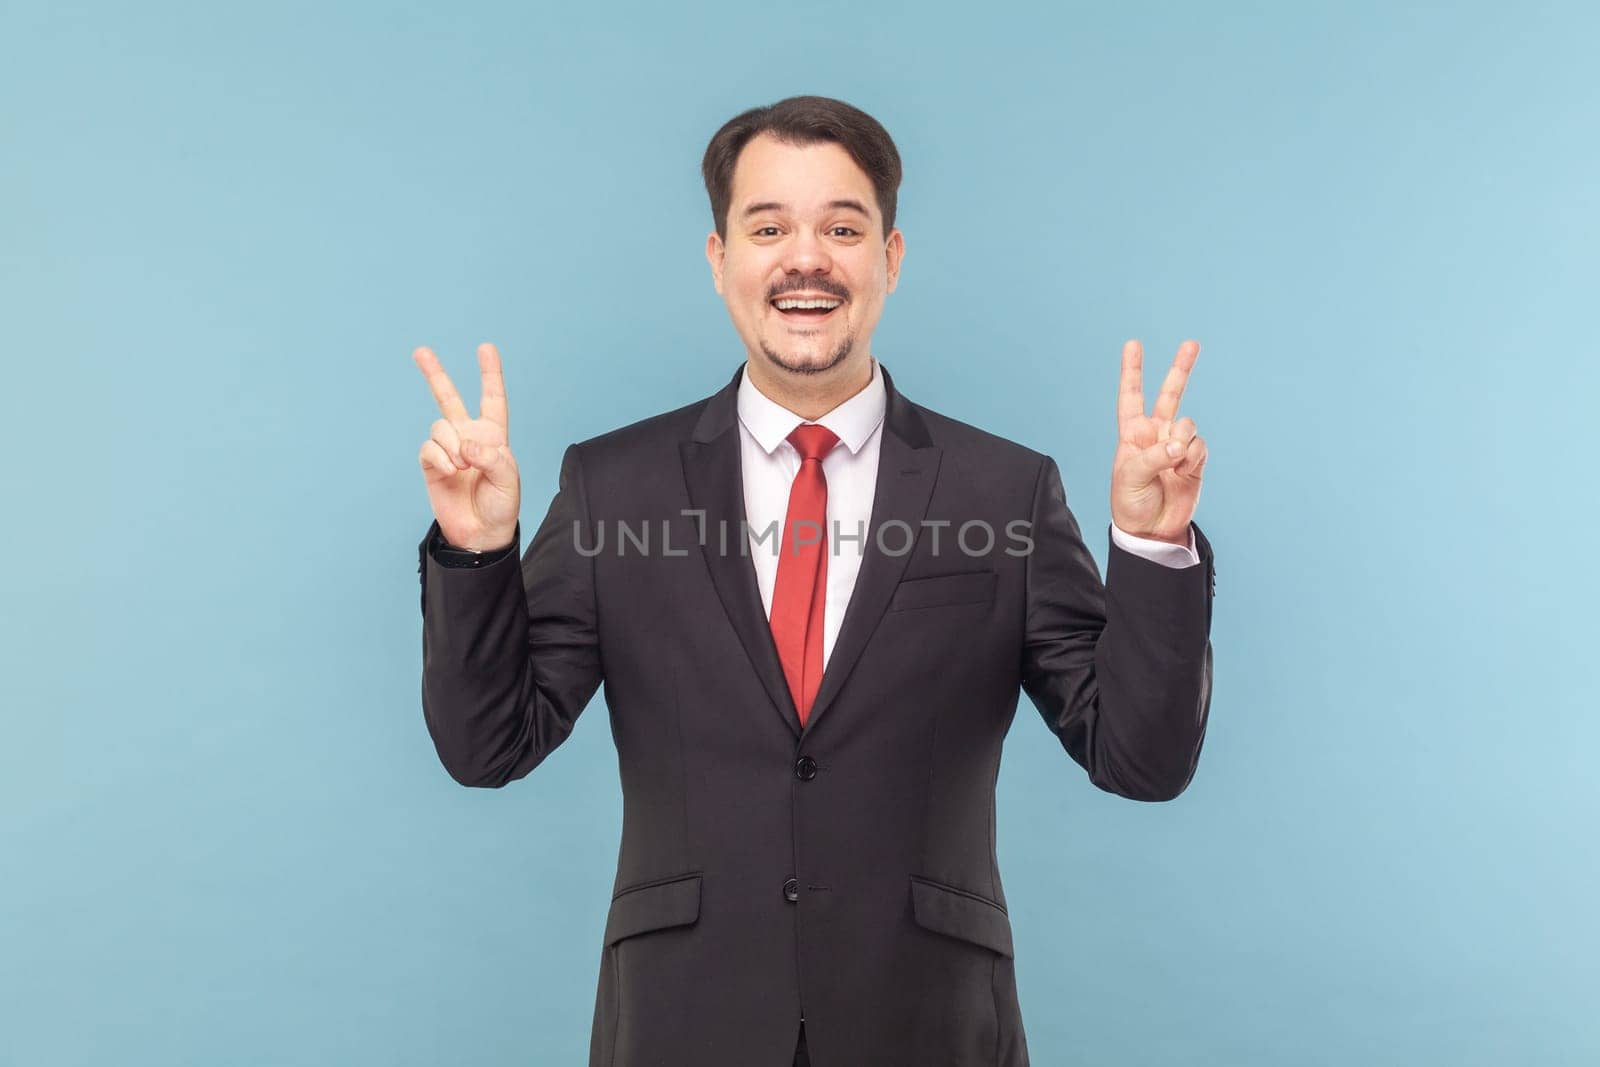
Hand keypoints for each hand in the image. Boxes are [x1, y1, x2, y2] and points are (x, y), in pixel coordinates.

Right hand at [414, 342, 520, 551]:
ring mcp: (447, 449)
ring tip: (462, 467)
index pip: (492, 399)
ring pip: (439, 427)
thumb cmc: (501, 505)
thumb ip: (492, 457)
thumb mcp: (509, 480)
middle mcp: (468, 436)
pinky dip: (439, 457)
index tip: (486, 348)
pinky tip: (449, 470)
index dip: (490, 374)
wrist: (480, 532)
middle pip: (449, 398)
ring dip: (451, 445)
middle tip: (420, 351)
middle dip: (434, 374)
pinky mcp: (431, 464)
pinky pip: (428, 448)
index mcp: (493, 435)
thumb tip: (465, 444)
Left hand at [1110, 339, 1207, 544]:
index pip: (1131, 397)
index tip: (1133, 344)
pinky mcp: (1194, 460)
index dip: (1132, 371)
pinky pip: (1200, 446)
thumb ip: (1153, 456)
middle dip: (1181, 369)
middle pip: (1170, 395)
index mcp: (1132, 434)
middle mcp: (1156, 434)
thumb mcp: (1130, 478)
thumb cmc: (1130, 503)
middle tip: (1192, 343)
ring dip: (1182, 441)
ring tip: (1173, 462)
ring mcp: (1177, 445)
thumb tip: (1179, 443)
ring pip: (1188, 425)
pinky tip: (1184, 470)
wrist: (1152, 530)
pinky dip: (1193, 457)